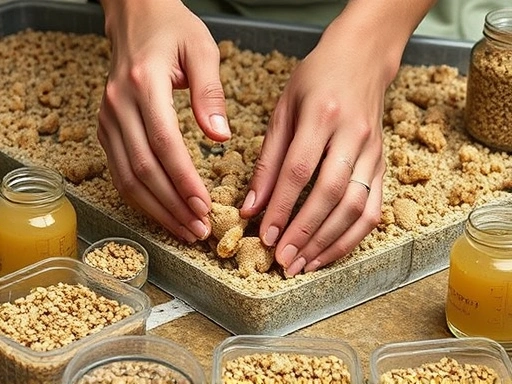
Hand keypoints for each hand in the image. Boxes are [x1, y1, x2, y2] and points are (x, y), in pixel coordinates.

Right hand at [97, 0, 230, 241]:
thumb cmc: (173, 29)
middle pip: (143, 169)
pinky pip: (119, 171)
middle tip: (197, 230)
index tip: (204, 207)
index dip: (183, 180)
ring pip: (126, 177)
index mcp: (144, 84)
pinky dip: (139, 197)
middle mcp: (119, 105)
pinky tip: (161, 212)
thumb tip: (220, 137)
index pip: (164, 143)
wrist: (135, 16)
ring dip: (155, 209)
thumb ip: (210, 93)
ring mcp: (108, 119)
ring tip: (183, 230)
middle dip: (172, 205)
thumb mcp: (202, 50)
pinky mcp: (107, 129)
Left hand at [240, 11, 398, 275]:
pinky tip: (330, 252)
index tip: (265, 235)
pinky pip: (373, 209)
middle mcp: (352, 135)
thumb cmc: (316, 79)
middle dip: (305, 232)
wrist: (362, 58)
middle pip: (330, 194)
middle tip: (284, 260)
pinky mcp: (382, 165)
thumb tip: (252, 206)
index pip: (299, 169)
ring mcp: (373, 153)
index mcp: (322, 114)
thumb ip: (268, 159)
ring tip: (304, 265)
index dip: (282, 206)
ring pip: (356, 207)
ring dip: (329, 242)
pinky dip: (352, 236)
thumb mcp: (283, 109)